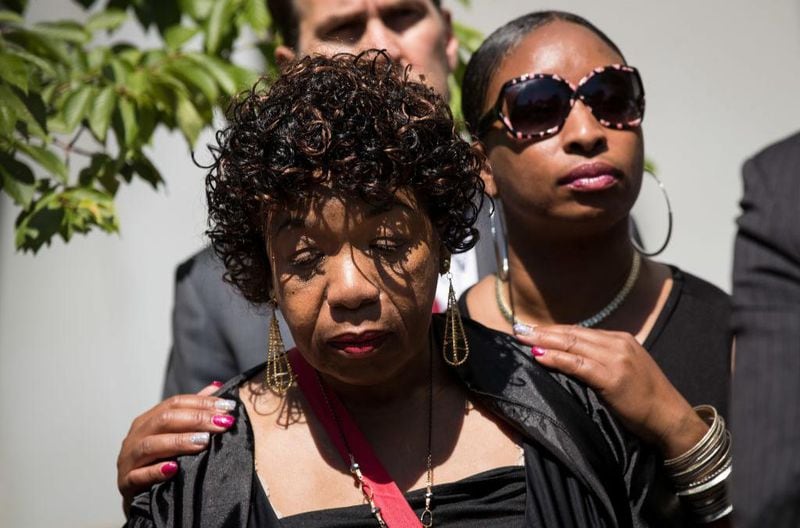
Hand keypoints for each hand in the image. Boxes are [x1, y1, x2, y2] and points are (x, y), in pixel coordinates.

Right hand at [117, 382, 237, 516]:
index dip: (202, 403)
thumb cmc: (158, 460)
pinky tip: (173, 469)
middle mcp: (136, 436)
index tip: (228, 407)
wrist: (137, 497)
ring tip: (203, 441)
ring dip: (178, 441)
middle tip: (222, 424)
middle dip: (196, 419)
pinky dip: (155, 471)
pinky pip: (138, 476)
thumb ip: (194, 410)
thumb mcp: (174, 432)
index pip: (175, 403)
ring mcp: (129, 459)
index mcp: (148, 420)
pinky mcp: (126, 482)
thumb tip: (216, 387)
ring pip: (150, 445)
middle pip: (164, 420)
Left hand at [520, 325, 707, 457]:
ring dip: (544, 340)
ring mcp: (616, 359)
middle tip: (518, 328)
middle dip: (543, 330)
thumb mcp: (624, 370)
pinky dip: (556, 359)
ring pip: (572, 345)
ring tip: (523, 338)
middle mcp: (618, 343)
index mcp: (621, 339)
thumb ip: (601, 359)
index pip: (579, 330)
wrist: (670, 418)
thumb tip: (570, 356)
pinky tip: (539, 355)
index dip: (554, 329)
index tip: (531, 328)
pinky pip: (578, 365)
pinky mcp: (613, 377)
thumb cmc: (645, 399)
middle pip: (572, 333)